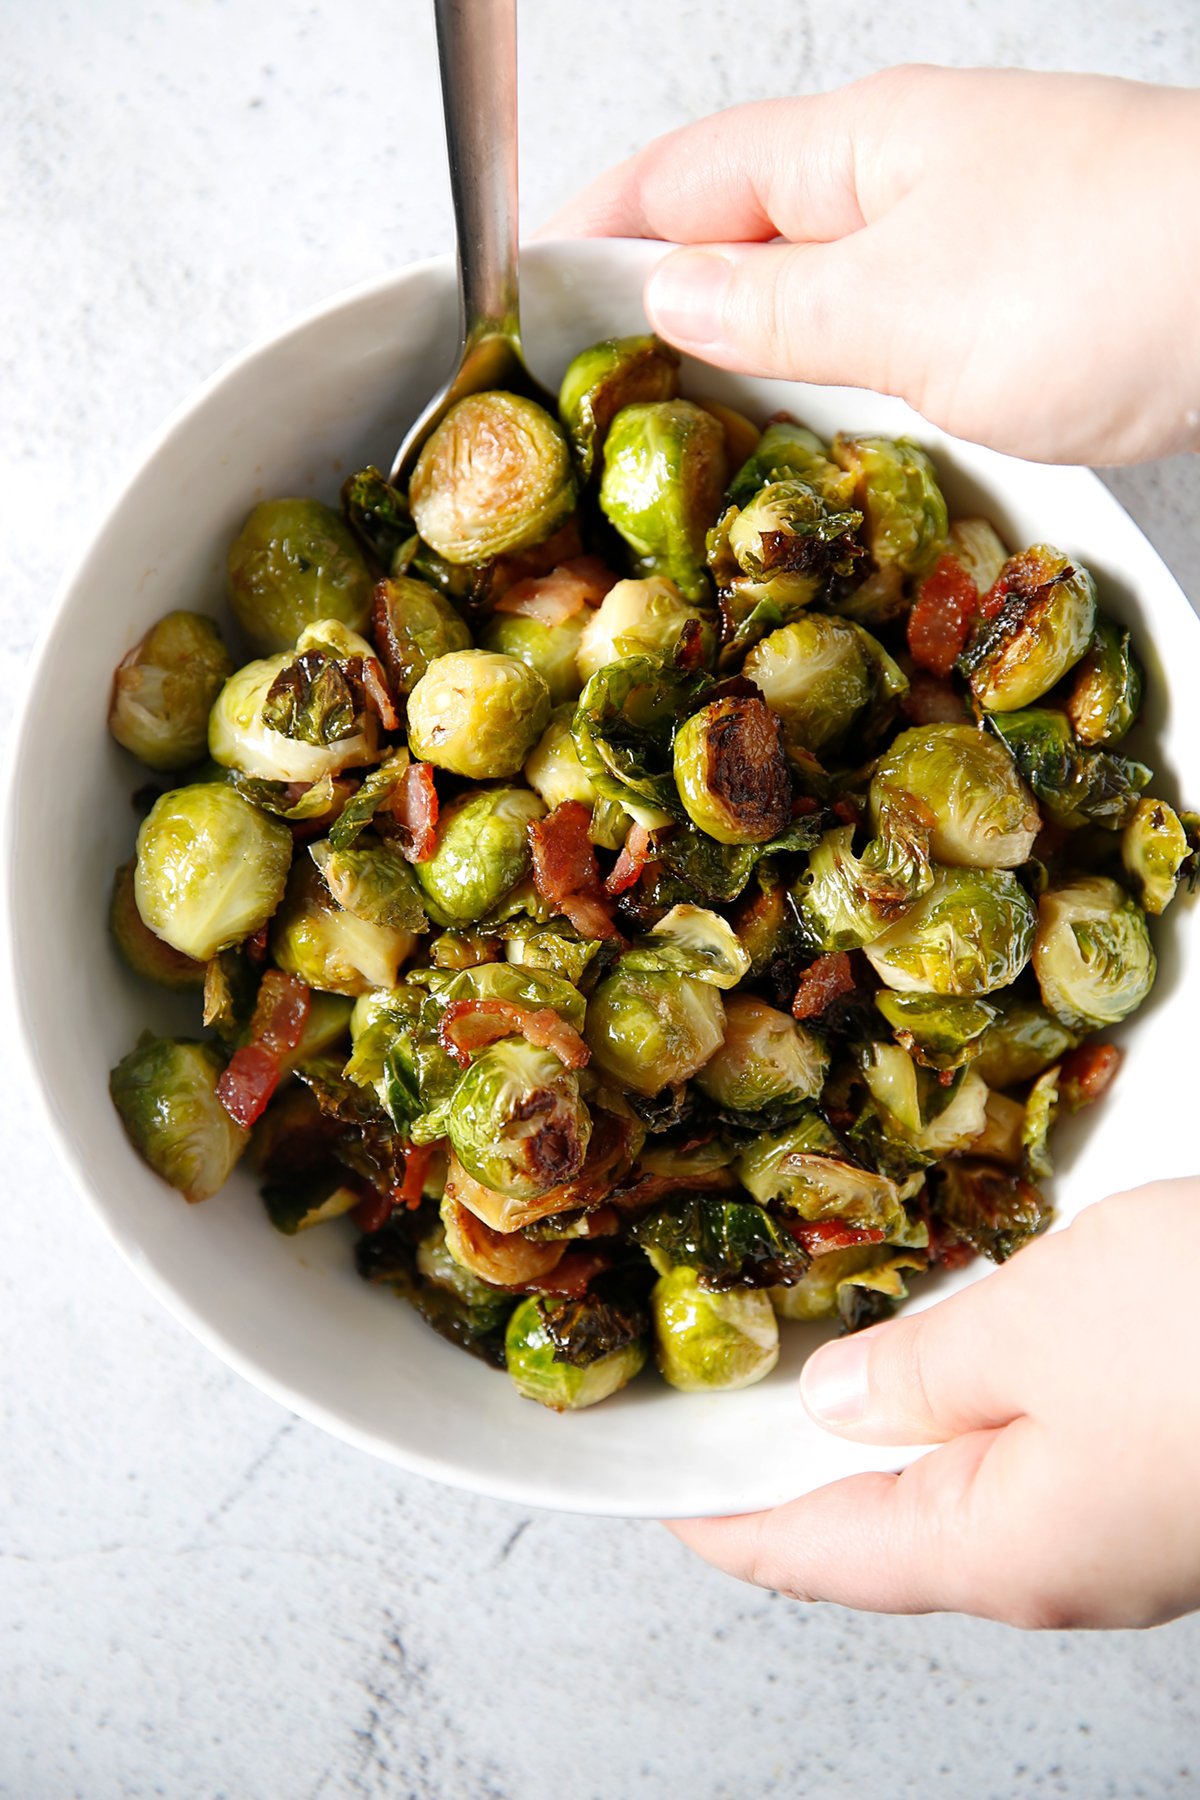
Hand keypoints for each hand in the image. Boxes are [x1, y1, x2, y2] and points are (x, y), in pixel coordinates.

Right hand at [546, 68, 1199, 464]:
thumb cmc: (1109, 281)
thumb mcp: (903, 308)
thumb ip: (773, 310)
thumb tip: (667, 298)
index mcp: (855, 148)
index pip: (677, 178)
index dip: (588, 234)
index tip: (522, 301)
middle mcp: (902, 181)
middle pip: (738, 232)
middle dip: (656, 304)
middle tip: (589, 397)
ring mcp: (961, 241)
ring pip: (814, 293)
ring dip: (746, 353)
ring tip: (681, 431)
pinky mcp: (1013, 305)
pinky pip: (884, 334)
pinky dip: (832, 379)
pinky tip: (813, 430)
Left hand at [668, 1179, 1199, 1627]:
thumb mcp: (1039, 1329)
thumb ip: (922, 1371)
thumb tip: (830, 1406)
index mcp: (1000, 1552)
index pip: (812, 1550)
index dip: (720, 1515)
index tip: (650, 1485)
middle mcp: (1057, 1563)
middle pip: (882, 1527)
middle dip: (793, 1468)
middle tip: (718, 1400)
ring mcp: (1120, 1525)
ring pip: (962, 1485)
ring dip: (883, 1429)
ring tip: (812, 1362)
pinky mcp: (1167, 1472)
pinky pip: (1031, 1450)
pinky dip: (966, 1403)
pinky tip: (949, 1349)